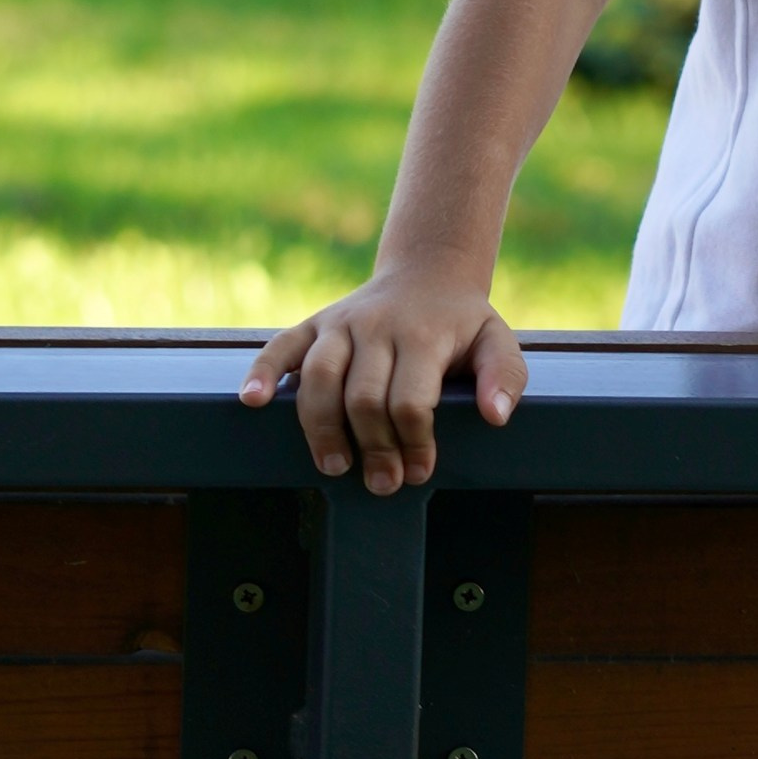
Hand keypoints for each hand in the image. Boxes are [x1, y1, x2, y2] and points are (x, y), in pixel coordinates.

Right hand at [239, 276, 527, 494]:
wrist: (428, 275)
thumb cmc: (462, 324)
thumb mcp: (497, 340)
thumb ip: (504, 376)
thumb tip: (495, 417)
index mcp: (421, 335)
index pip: (410, 400)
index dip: (414, 442)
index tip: (419, 472)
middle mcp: (375, 327)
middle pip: (362, 397)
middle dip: (372, 447)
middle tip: (382, 483)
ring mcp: (340, 324)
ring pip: (319, 378)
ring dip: (321, 428)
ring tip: (334, 465)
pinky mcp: (314, 324)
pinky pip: (281, 346)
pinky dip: (263, 372)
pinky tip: (253, 401)